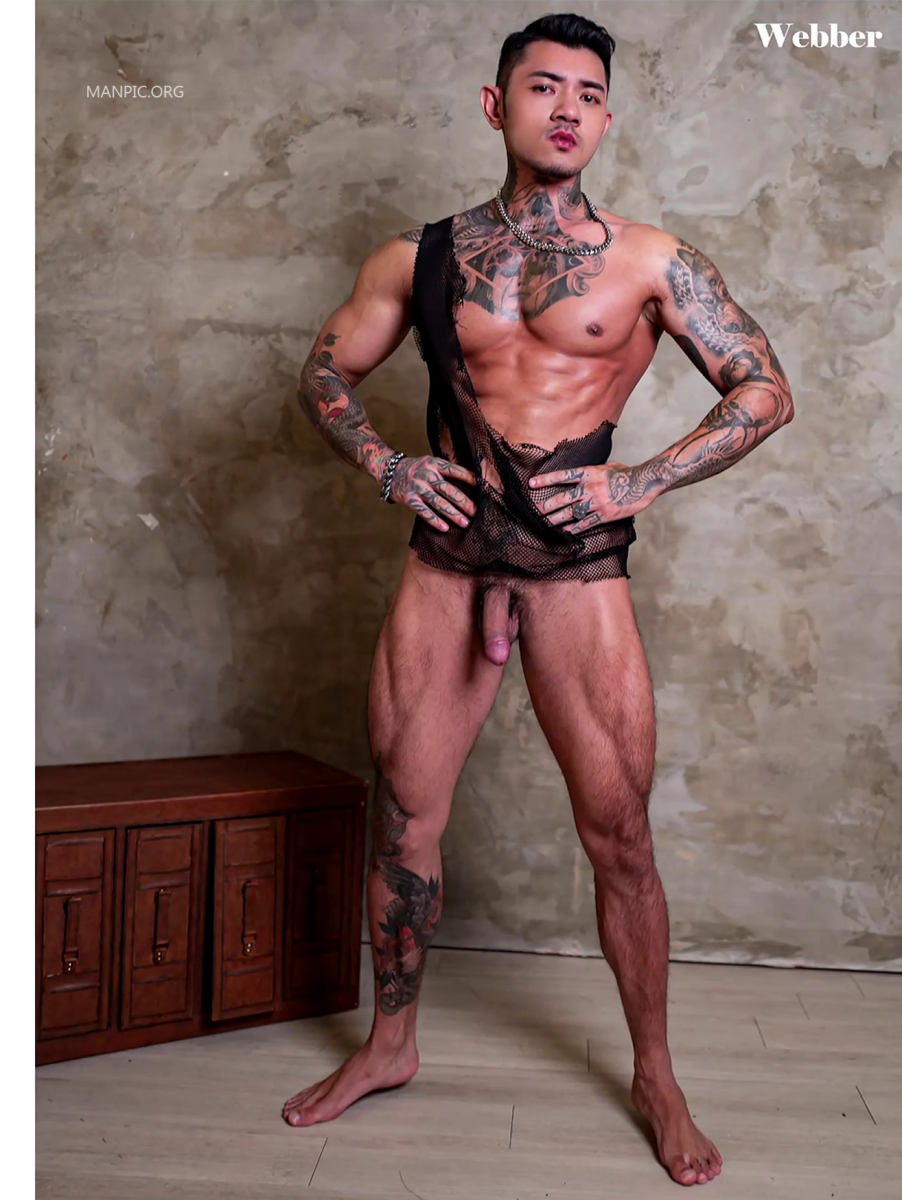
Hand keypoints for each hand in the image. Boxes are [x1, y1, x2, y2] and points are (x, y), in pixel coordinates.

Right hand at [389, 455, 477, 531]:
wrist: (389, 471)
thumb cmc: (416, 469)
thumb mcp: (431, 463)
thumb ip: (446, 471)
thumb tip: (472, 481)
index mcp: (435, 464)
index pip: (455, 470)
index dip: (469, 478)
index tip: (482, 487)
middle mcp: (426, 475)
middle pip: (449, 490)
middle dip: (464, 502)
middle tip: (476, 512)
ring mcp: (417, 487)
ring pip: (438, 503)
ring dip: (453, 514)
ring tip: (465, 523)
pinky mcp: (409, 499)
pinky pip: (424, 511)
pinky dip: (434, 520)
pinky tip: (445, 528)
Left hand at [527, 461, 658, 533]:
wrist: (643, 483)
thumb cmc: (626, 473)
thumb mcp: (607, 465)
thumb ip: (593, 471)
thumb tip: (583, 473)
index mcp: (589, 473)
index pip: (563, 476)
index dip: (546, 480)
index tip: (531, 483)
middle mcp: (590, 488)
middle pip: (563, 498)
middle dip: (547, 505)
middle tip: (534, 510)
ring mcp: (597, 502)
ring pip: (572, 513)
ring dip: (556, 519)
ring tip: (544, 523)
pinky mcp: (605, 514)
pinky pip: (587, 523)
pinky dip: (575, 528)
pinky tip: (566, 531)